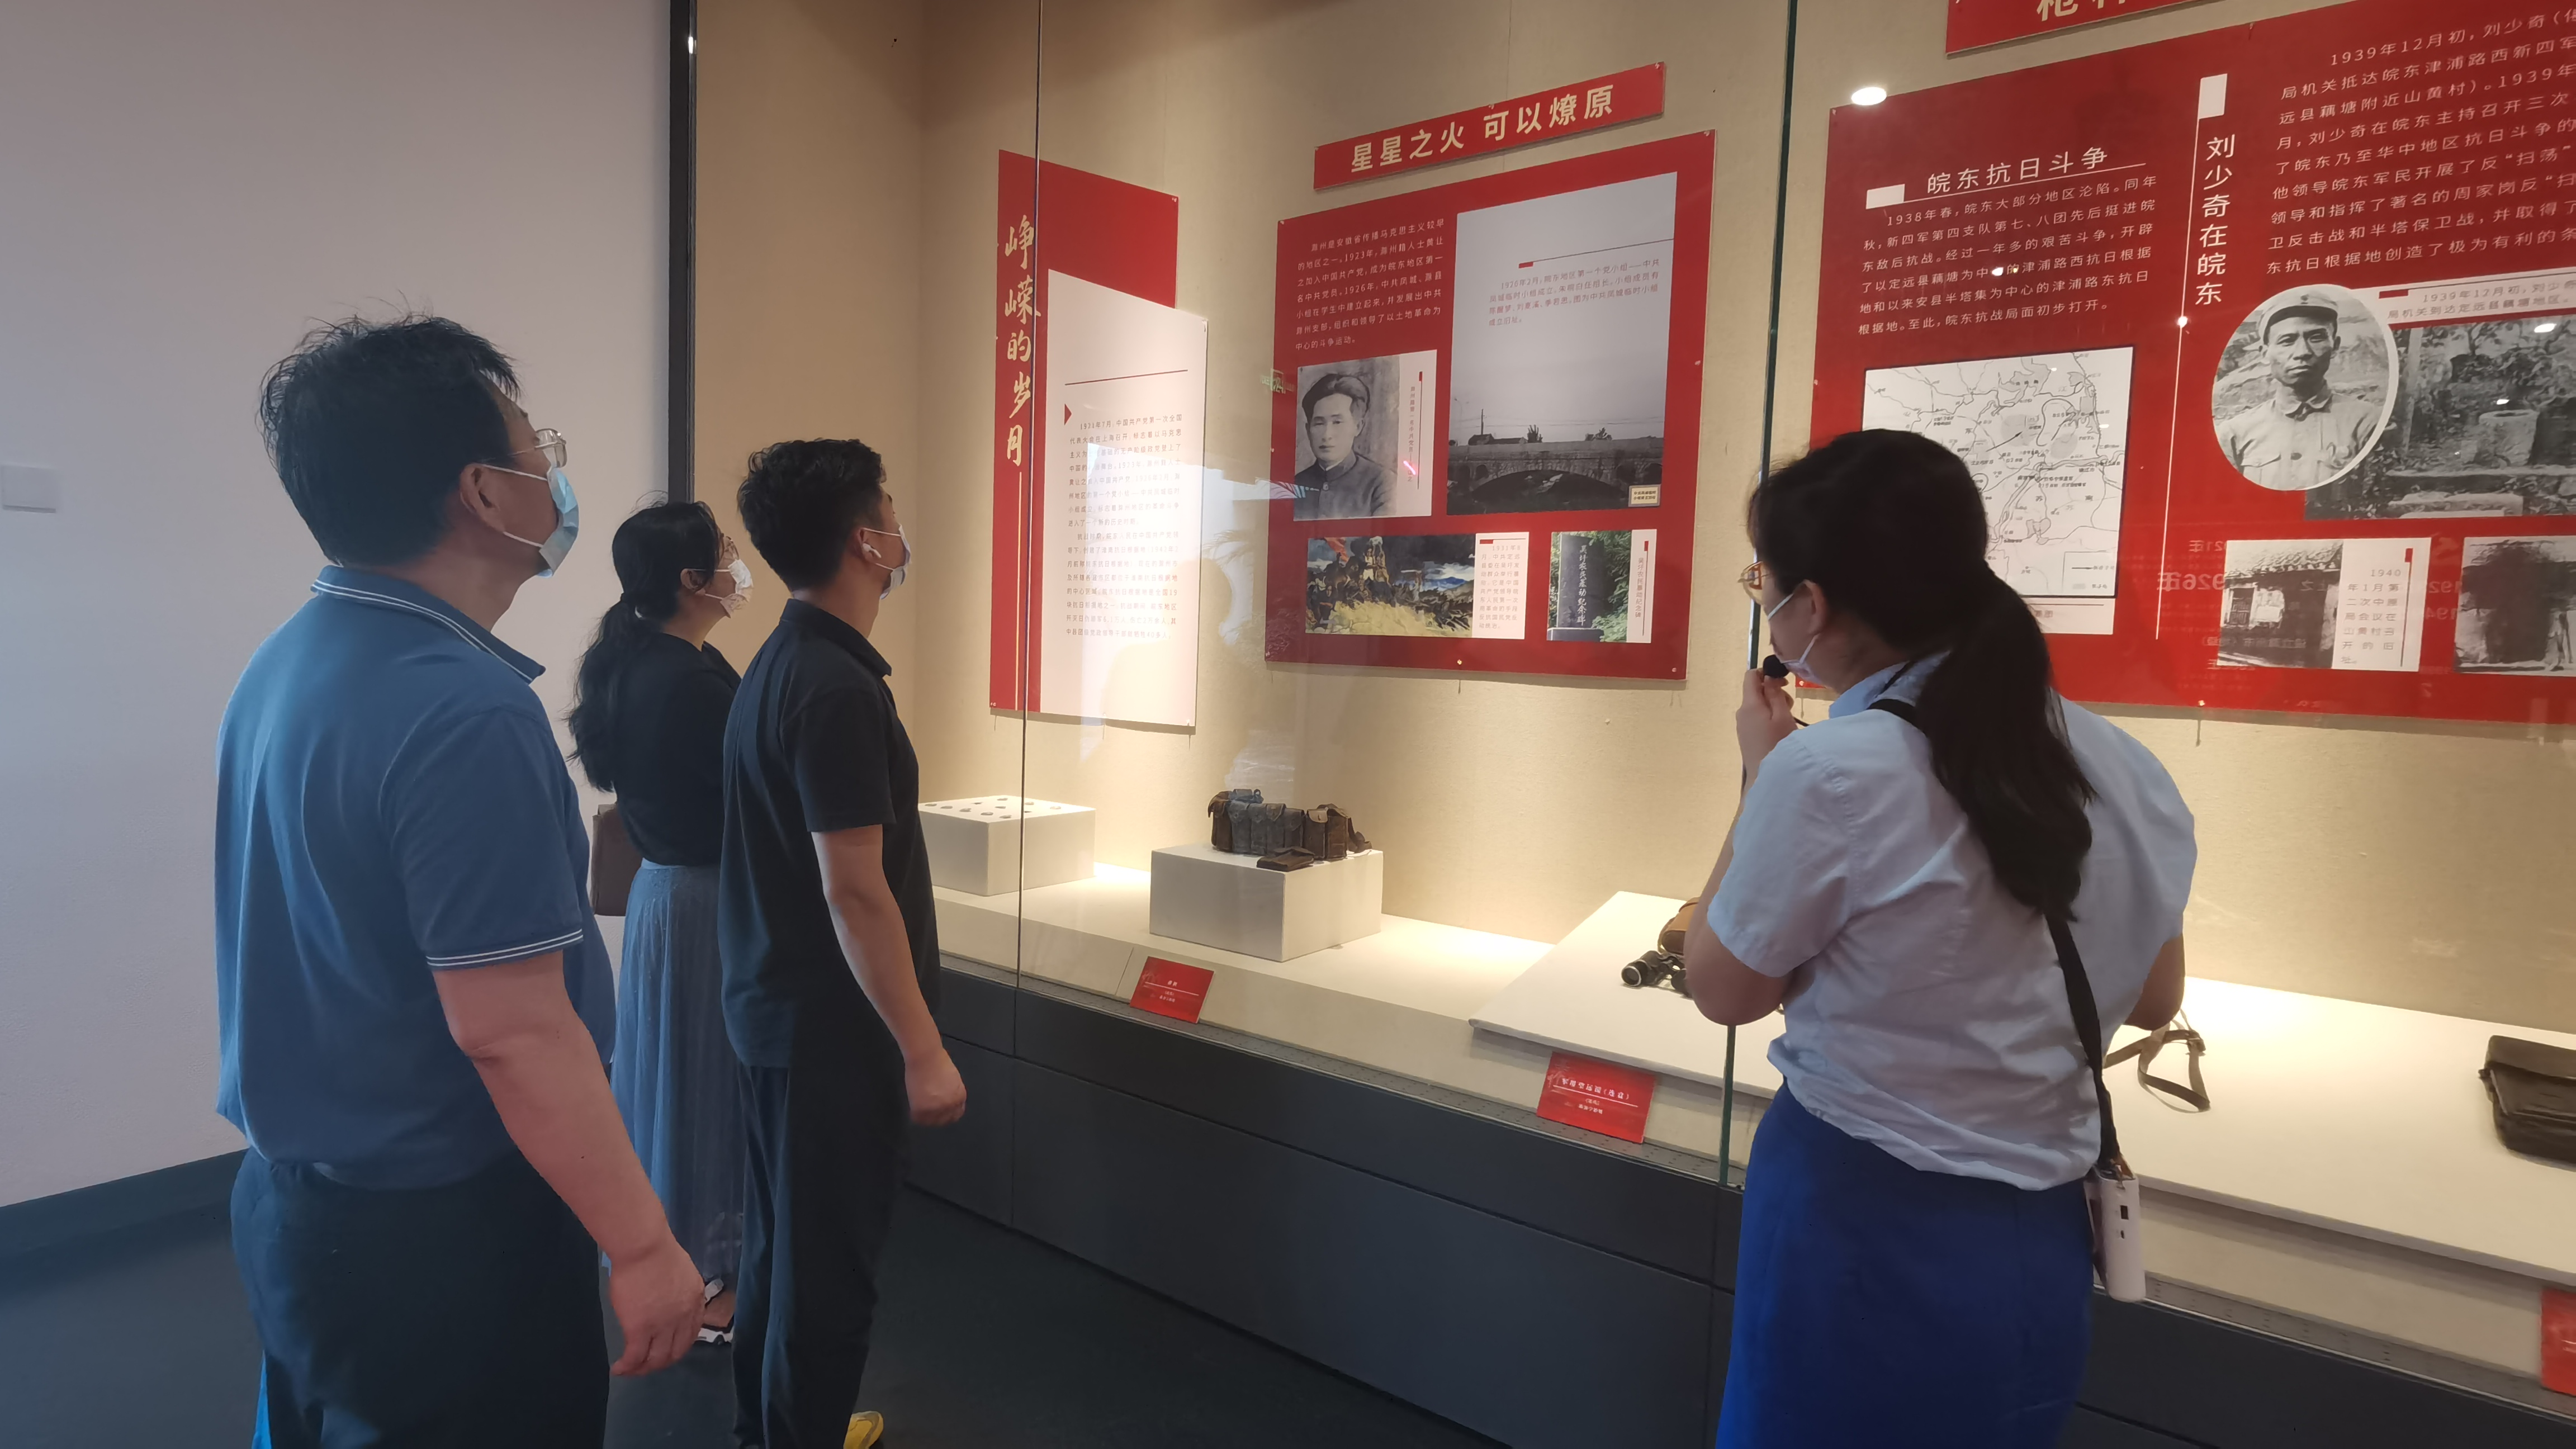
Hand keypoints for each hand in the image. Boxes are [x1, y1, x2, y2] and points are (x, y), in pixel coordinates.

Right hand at [606, 1234, 704, 1376]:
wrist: (644, 1248)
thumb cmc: (657, 1252)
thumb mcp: (682, 1273)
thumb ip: (680, 1292)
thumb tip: (670, 1300)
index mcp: (695, 1302)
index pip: (690, 1335)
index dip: (677, 1348)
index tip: (664, 1351)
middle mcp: (684, 1318)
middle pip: (675, 1352)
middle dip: (660, 1363)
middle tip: (646, 1366)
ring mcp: (663, 1326)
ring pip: (655, 1359)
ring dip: (642, 1369)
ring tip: (630, 1370)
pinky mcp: (640, 1329)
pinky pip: (635, 1356)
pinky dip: (626, 1367)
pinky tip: (617, 1369)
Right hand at [905, 1047, 968, 1125]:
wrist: (925, 1057)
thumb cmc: (937, 1060)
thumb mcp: (952, 1078)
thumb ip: (951, 1091)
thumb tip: (945, 1097)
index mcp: (959, 1096)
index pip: (956, 1113)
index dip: (948, 1114)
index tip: (942, 1113)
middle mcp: (950, 1105)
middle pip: (945, 1120)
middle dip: (938, 1118)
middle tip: (929, 1113)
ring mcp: (936, 1109)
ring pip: (931, 1122)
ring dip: (926, 1118)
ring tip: (921, 1111)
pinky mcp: (921, 1109)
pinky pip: (917, 1119)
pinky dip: (915, 1115)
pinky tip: (914, 1109)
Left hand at [1737, 668, 1796, 781]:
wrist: (1767, 776)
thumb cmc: (1778, 744)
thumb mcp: (1782, 716)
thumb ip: (1774, 694)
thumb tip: (1768, 677)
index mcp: (1749, 704)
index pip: (1750, 676)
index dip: (1766, 673)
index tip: (1784, 683)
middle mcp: (1741, 712)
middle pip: (1755, 691)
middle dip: (1773, 691)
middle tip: (1790, 705)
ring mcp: (1742, 725)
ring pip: (1757, 705)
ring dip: (1772, 705)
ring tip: (1787, 718)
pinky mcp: (1745, 736)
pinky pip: (1755, 718)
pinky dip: (1768, 716)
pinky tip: (1779, 729)